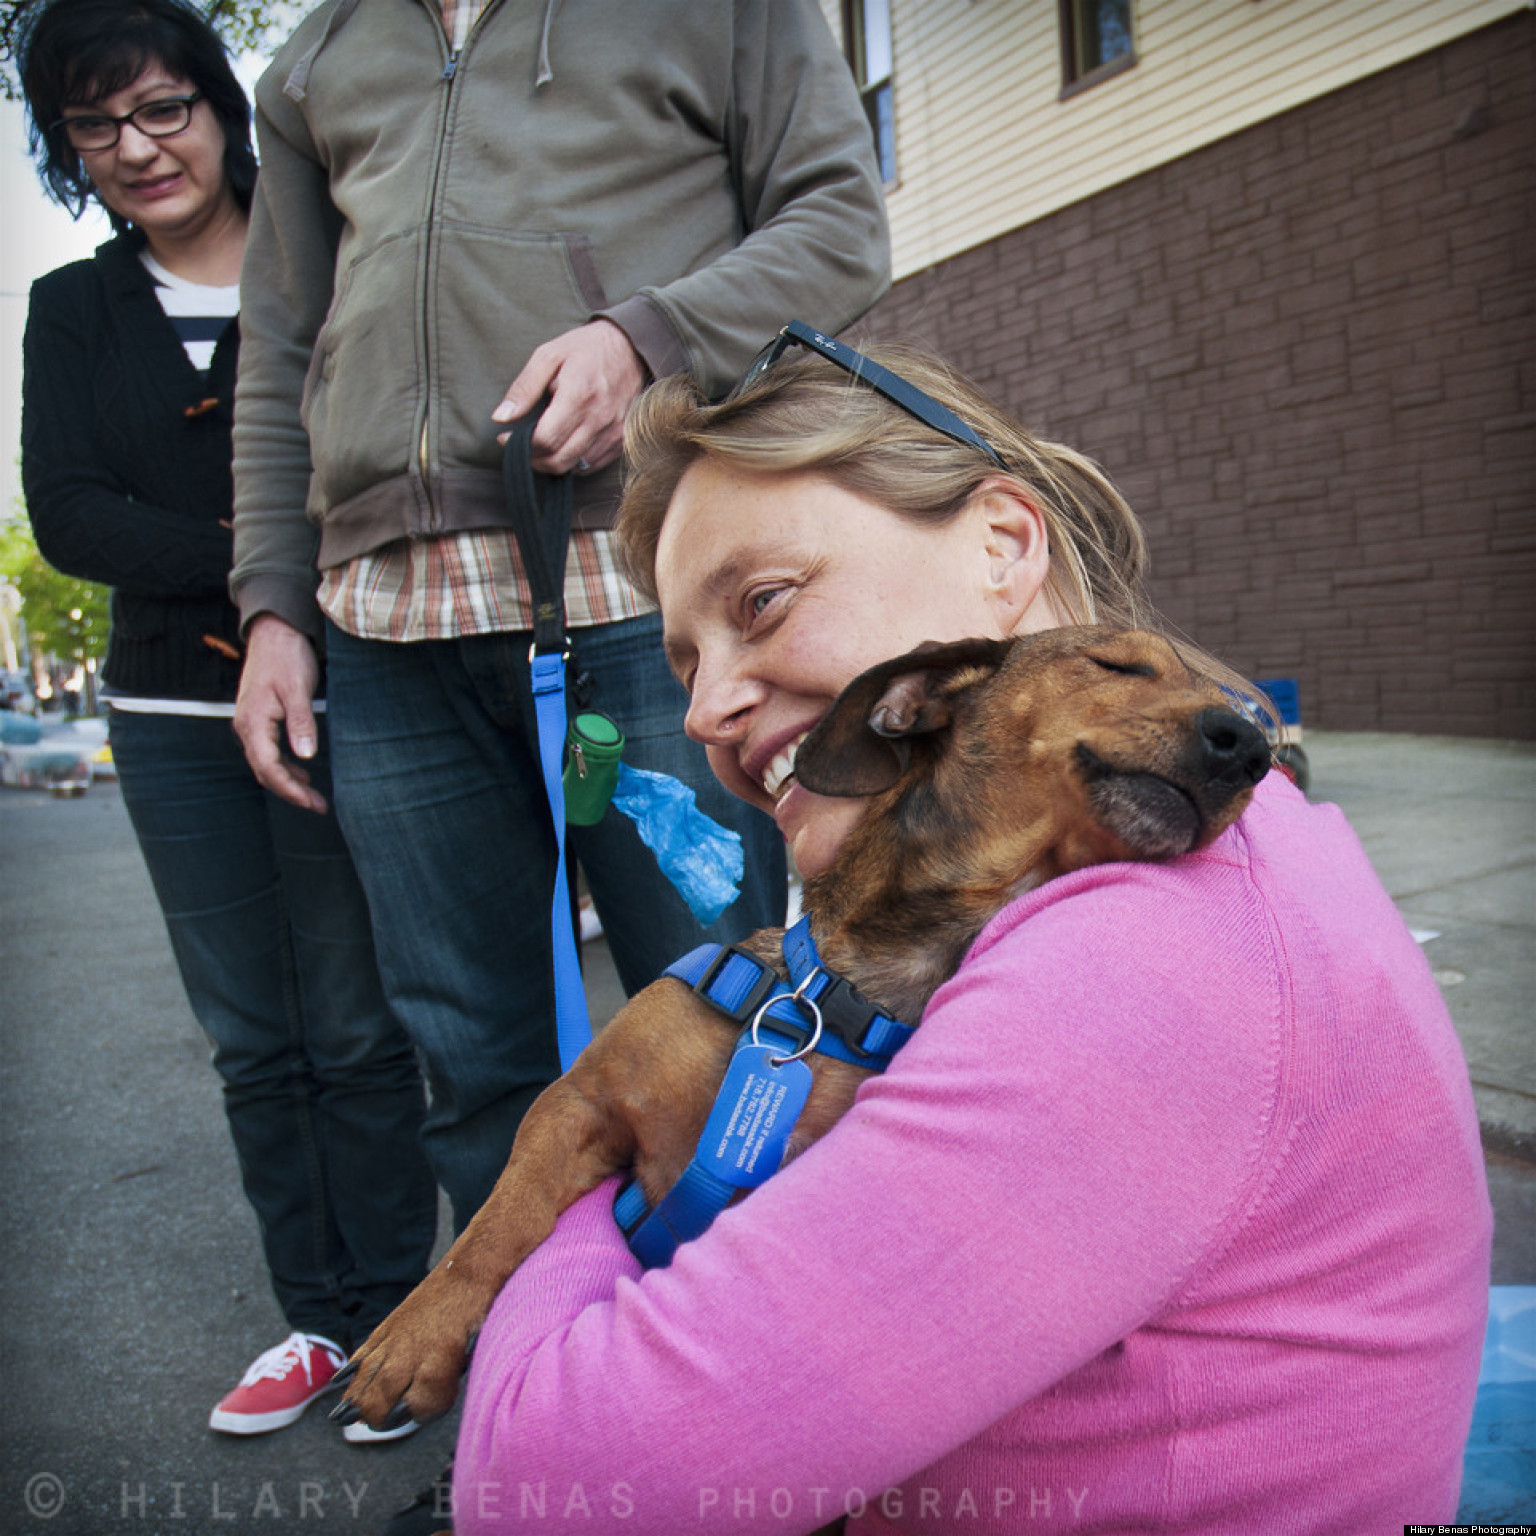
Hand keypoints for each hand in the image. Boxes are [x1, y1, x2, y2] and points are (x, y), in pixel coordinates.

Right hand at [233, 614, 327, 813]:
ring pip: (266, 764)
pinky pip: (268, 752)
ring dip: (288, 782)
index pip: (268, 768)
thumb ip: (301, 723)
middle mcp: (246, 727)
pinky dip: (285, 766)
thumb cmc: (287, 657)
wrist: (274, 632)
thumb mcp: (298, 689)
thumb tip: (307, 756)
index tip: (313, 803)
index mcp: (253, 723)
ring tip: (314, 797)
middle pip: (265, 771)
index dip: (290, 790)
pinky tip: (304, 772)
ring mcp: (250, 723)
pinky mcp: (258, 719)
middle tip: (319, 807)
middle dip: (291, 792)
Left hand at [491, 318, 646, 474]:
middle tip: (521, 447)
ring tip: (540, 445)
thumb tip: (500, 418)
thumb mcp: (549, 356)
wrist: (631, 349)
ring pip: (575, 467)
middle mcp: (598, 419)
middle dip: (533, 459)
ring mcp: (613, 433)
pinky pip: (592, 465)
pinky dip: (573, 462)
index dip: (520, 445)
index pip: (545, 439)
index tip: (505, 438)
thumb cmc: (586, 349)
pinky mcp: (621, 441)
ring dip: (552, 462)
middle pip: (559, 460)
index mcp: (578, 396)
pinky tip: (563, 445)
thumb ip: (524, 388)